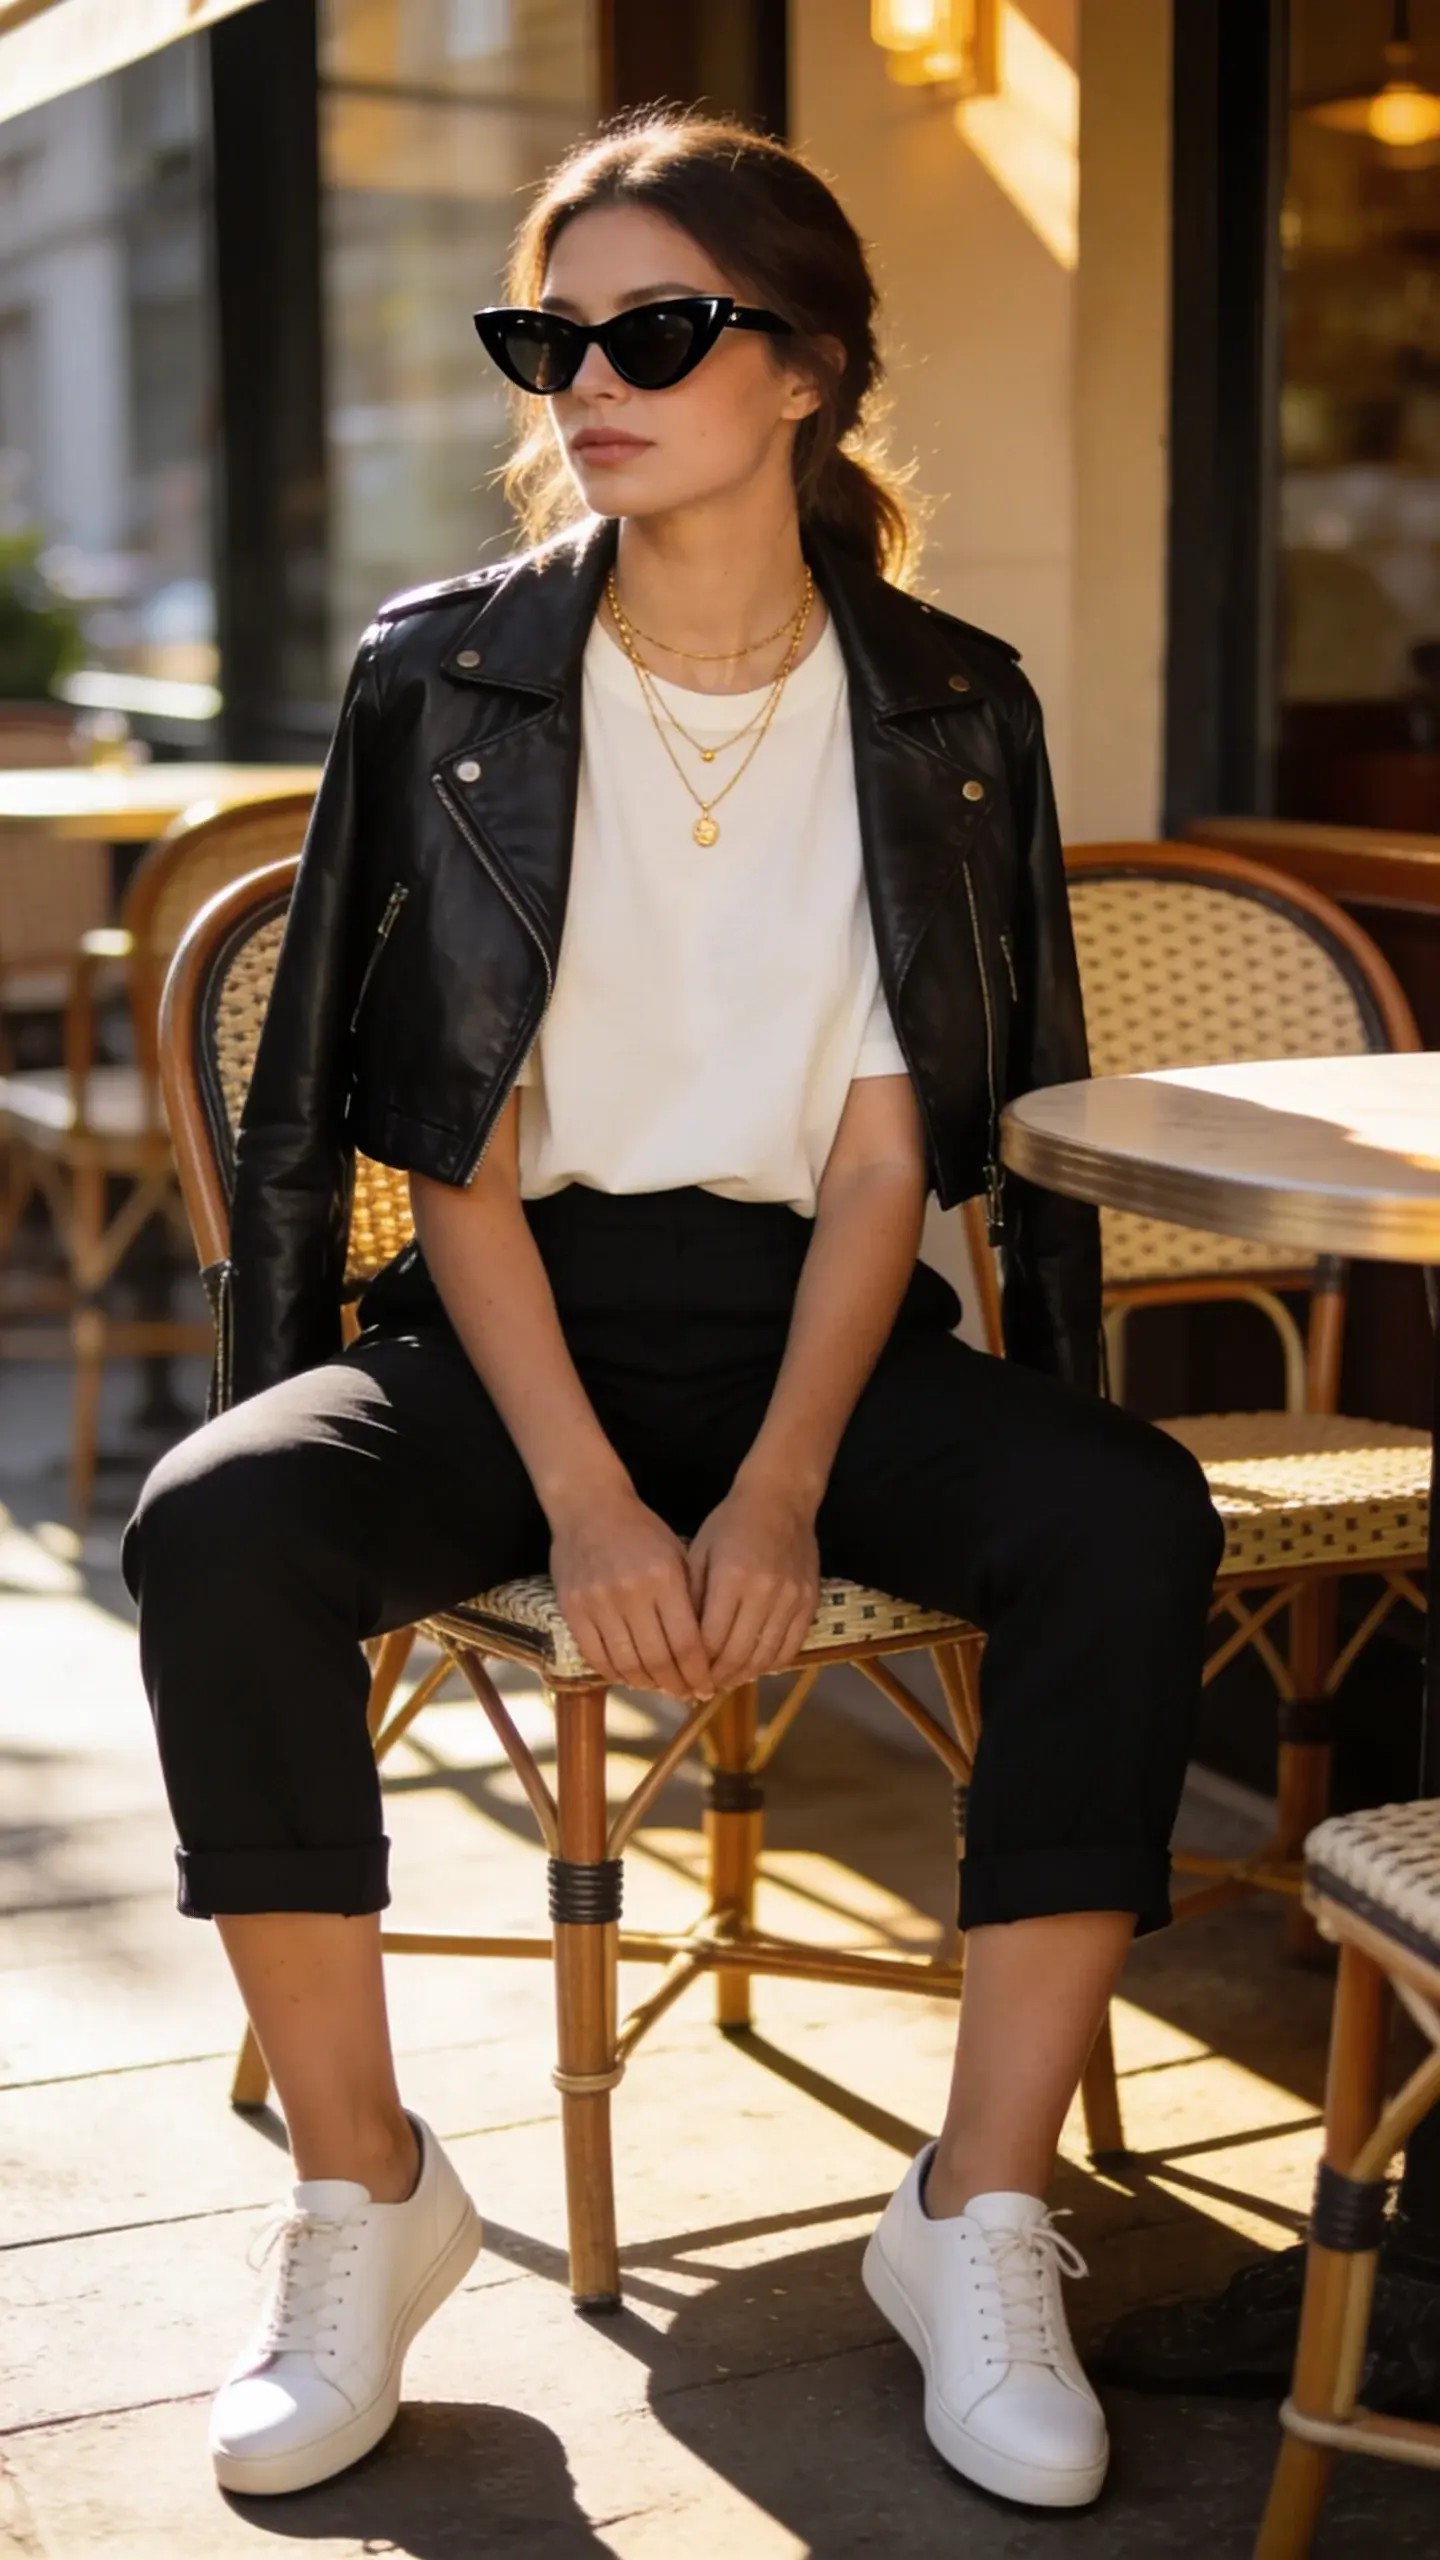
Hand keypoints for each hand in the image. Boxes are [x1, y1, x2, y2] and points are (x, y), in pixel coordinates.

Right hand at [550, 1486, 714, 1699]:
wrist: (588, 1506)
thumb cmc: (641, 1530)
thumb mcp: (677, 1554)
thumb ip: (690, 1598)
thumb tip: (706, 1650)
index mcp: (664, 1578)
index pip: (686, 1643)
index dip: (698, 1673)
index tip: (706, 1687)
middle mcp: (631, 1592)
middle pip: (657, 1659)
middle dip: (676, 1685)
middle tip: (686, 1694)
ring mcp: (599, 1602)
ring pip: (626, 1664)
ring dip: (646, 1684)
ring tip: (660, 1688)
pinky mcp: (573, 1609)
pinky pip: (595, 1656)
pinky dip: (615, 1674)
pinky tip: (629, 1677)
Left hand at [687, 1476, 820, 1691]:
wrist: (781, 1499)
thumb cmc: (730, 1523)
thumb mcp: (699, 1552)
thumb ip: (692, 1598)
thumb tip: (681, 1644)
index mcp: (732, 1577)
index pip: (711, 1640)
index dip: (695, 1665)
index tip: (683, 1675)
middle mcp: (765, 1591)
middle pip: (738, 1654)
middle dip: (717, 1677)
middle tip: (702, 1687)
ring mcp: (792, 1598)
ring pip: (765, 1656)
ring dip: (743, 1675)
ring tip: (725, 1680)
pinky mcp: (809, 1602)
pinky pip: (791, 1647)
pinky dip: (770, 1664)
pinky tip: (753, 1666)